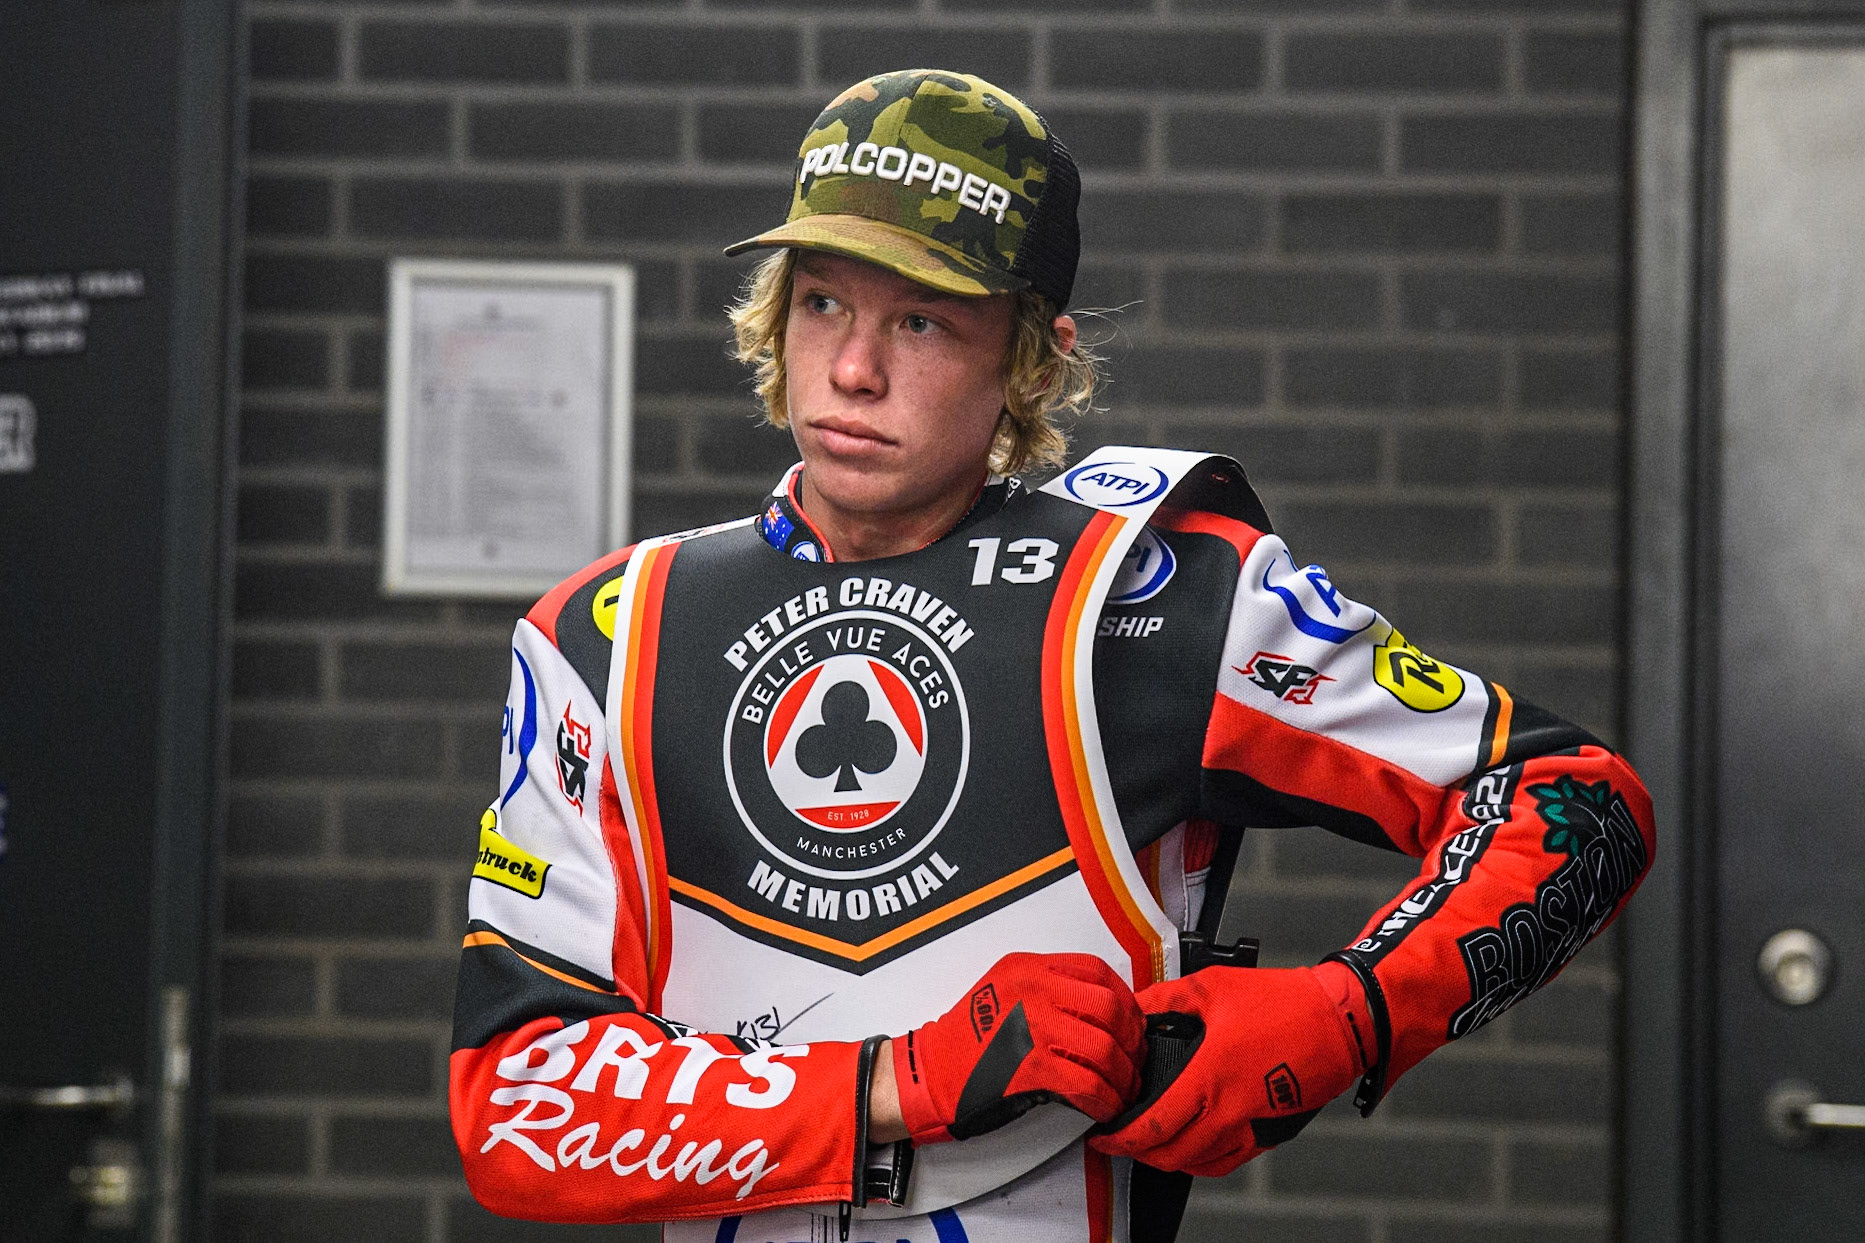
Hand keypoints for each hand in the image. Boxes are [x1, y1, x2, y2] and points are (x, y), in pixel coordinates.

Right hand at [891, 952, 1146, 1144]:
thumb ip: (1047, 990)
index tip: (1130, 1022)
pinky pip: (1086, 1084)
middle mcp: (1032, 991)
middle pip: (1109, 1009)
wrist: (926, 1074)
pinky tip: (1104, 1108)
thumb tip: (1100, 1011)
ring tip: (1122, 1091)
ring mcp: (1031, 1028)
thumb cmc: (963, 1041)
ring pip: (1103, 1049)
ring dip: (1122, 1077)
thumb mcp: (1004, 991)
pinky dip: (1104, 1100)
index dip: (1124, 1000)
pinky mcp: (1029, 1068)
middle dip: (1131, 1041)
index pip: (1097, 971)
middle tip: (1133, 1061)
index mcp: (1028, 968)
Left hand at [1088, 965, 1364, 1175]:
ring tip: (1152, 1144)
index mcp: (1210, 1077)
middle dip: (1139, 1155)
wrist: (1339, 1021)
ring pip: (1200, 1165)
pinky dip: (1203, 1161)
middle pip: (1171, 1157)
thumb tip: (1133, 1008)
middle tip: (1122, 1141)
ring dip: (1170, 1160)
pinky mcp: (1271, 1132)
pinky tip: (1193, 1146)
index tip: (1104, 1137)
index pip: (1154, 1127)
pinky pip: (1229, 1161)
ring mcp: (1253, 1126)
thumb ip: (1165, 999)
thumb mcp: (1212, 987)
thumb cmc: (1283, 1003)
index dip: (1121, 1139)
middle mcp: (1230, 1110)